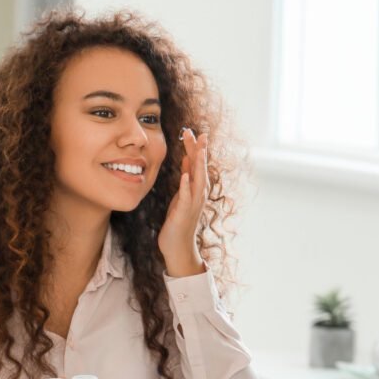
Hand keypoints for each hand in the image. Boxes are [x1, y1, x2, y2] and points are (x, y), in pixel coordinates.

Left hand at [159, 128, 208, 276]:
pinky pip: (186, 197)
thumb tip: (187, 158)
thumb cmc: (179, 220)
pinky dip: (186, 185)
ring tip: (198, 149)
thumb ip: (186, 177)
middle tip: (198, 133)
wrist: (178, 246)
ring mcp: (193, 203)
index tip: (192, 132)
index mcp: (196, 188)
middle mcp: (198, 194)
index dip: (195, 148)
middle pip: (200, 168)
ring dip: (198, 164)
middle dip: (199, 150)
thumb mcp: (181, 194)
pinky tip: (184, 174)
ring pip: (197, 180)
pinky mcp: (184, 212)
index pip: (197, 163)